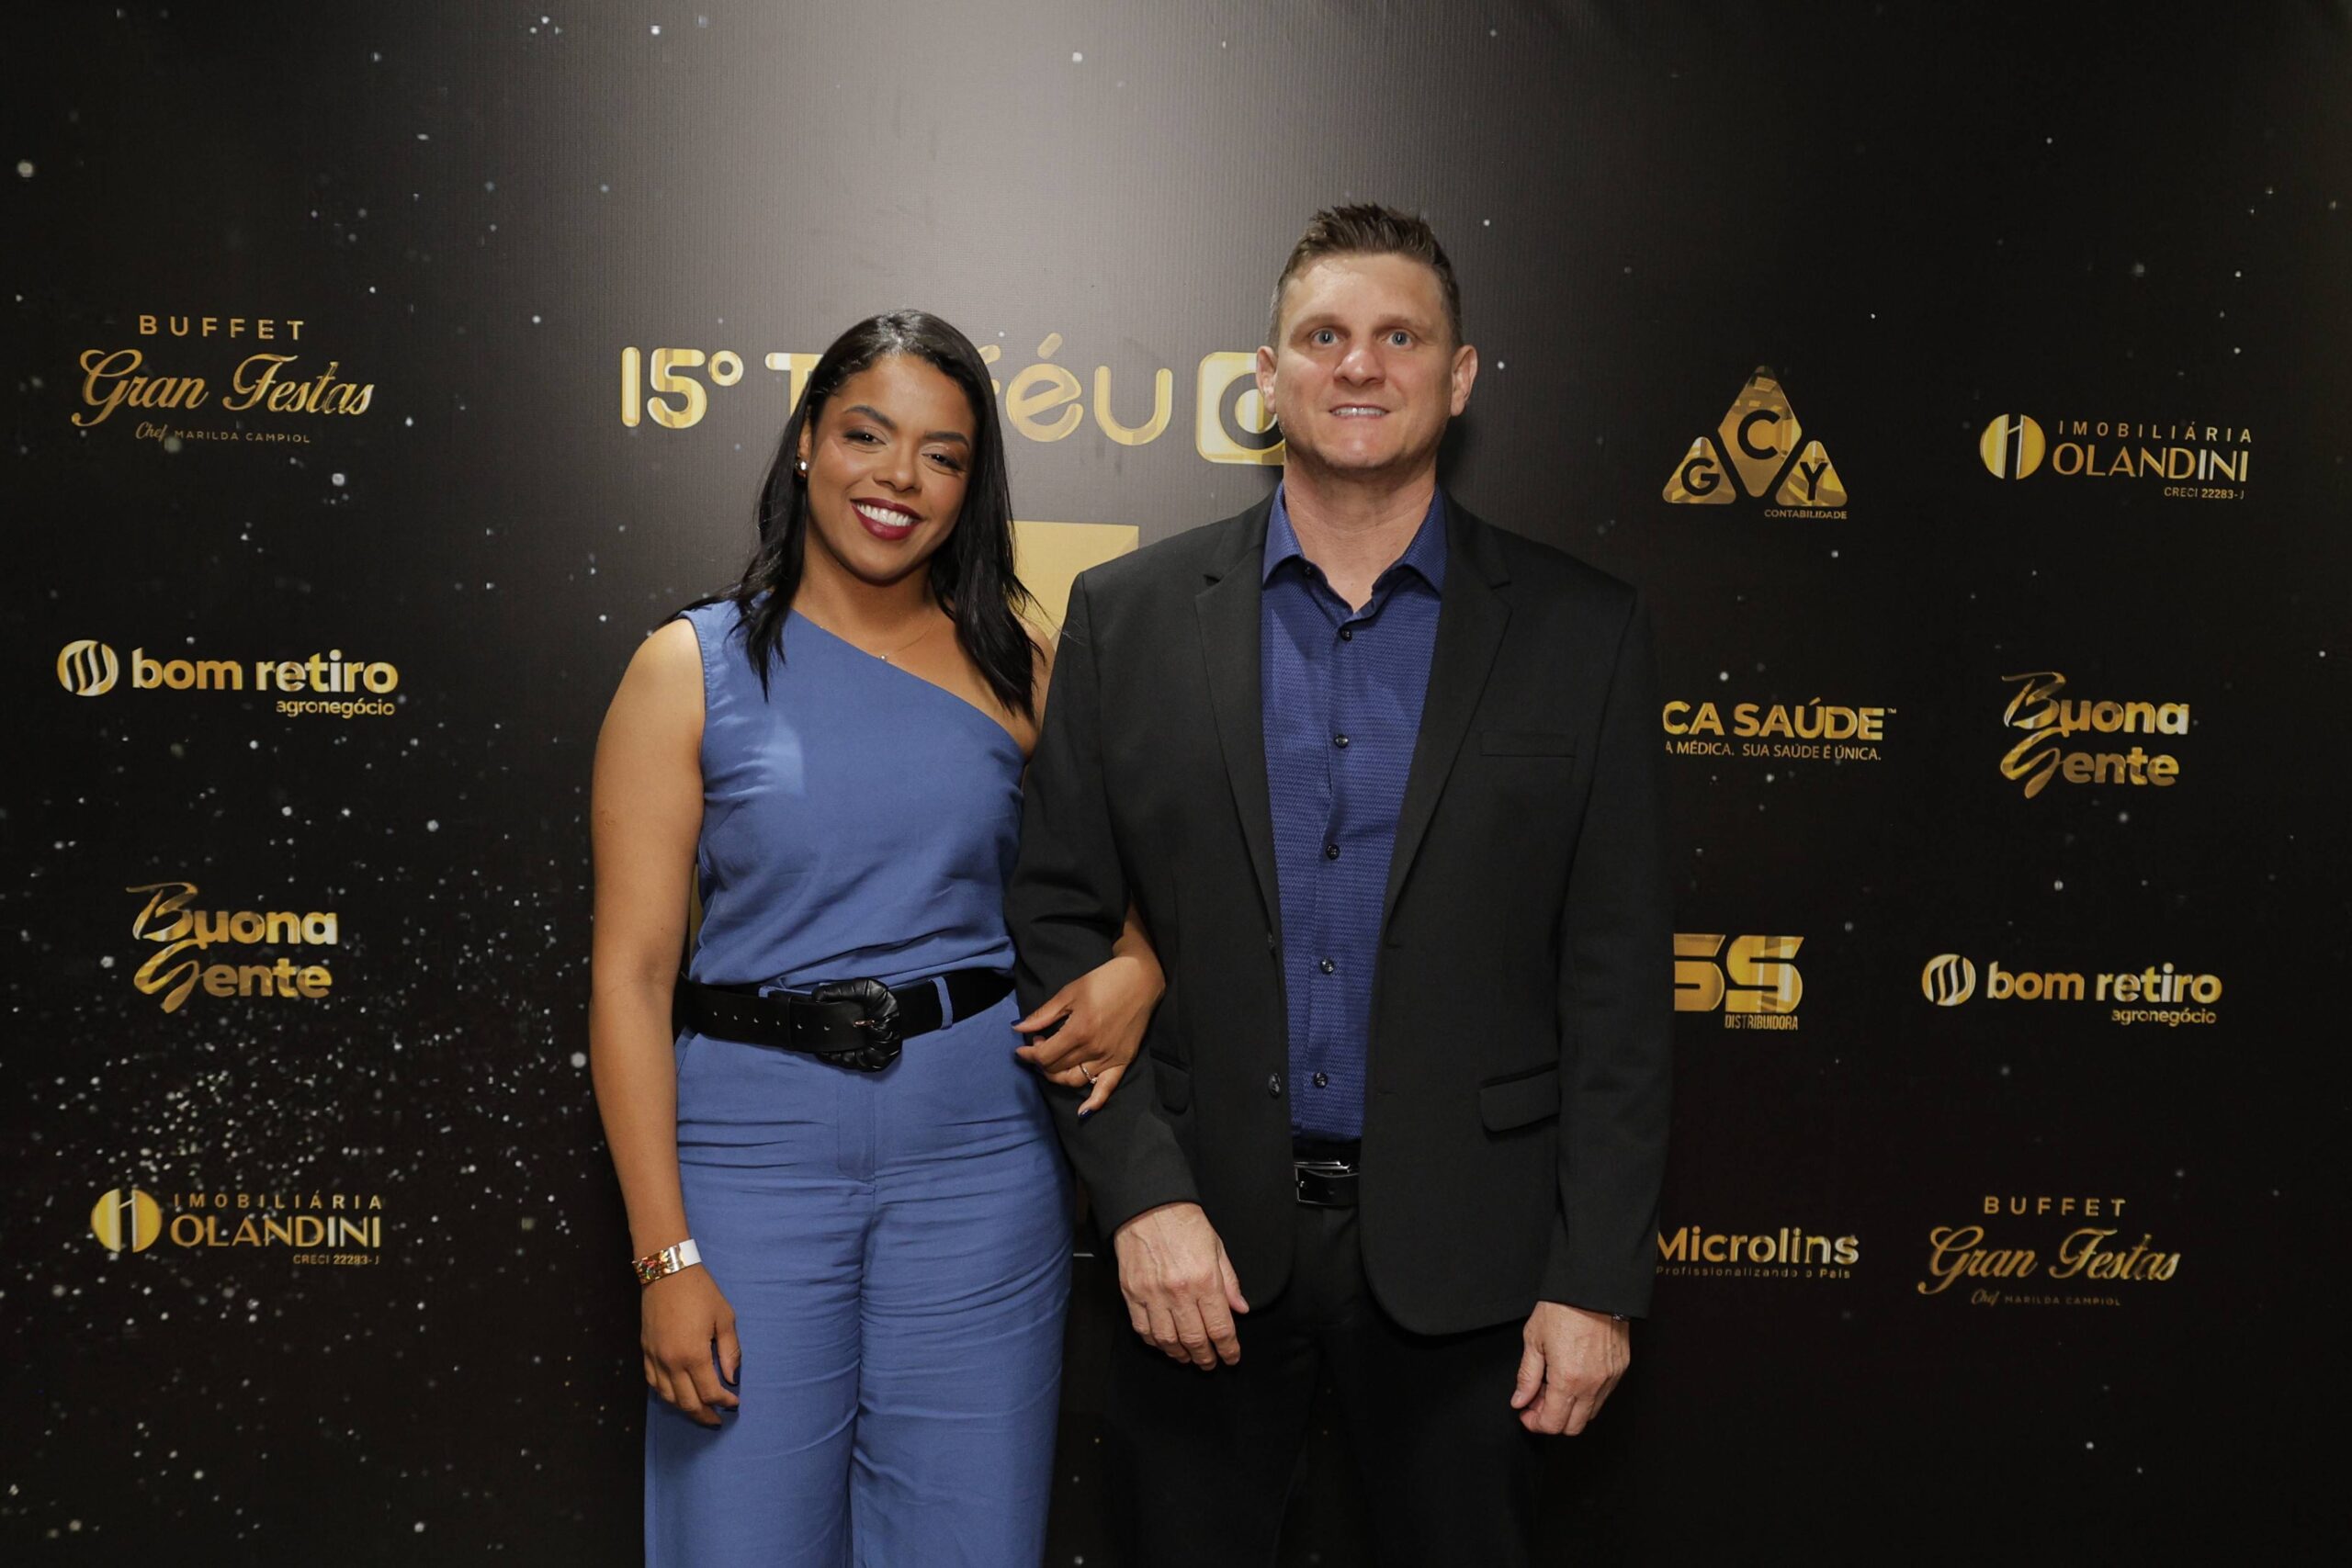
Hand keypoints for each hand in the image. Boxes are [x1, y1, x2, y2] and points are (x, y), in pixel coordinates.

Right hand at [641, 1265, 740, 1426]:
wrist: (667, 1271)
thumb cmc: (700, 1292)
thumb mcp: (724, 1318)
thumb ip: (730, 1351)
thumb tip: (732, 1378)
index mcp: (693, 1355)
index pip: (710, 1392)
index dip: (725, 1401)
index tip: (735, 1402)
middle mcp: (671, 1362)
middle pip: (688, 1402)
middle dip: (705, 1414)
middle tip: (717, 1419)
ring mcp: (655, 1358)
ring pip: (668, 1397)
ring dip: (684, 1408)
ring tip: (699, 1411)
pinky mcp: (645, 1351)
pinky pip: (653, 1383)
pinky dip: (665, 1394)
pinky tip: (676, 1394)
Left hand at [1013, 953, 1161, 1115]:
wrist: (1140, 979)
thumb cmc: (1103, 981)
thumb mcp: (1069, 993)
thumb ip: (1044, 1015)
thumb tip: (1018, 1028)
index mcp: (1078, 1031)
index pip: (1044, 1056)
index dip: (1029, 1053)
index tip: (1023, 1046)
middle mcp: (1093, 1050)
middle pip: (1057, 1069)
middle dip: (1041, 1061)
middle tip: (1040, 1045)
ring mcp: (1109, 1059)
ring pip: (1075, 1080)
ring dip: (1058, 1077)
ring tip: (1053, 1064)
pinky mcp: (1123, 1061)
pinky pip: (1107, 1087)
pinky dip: (1094, 1102)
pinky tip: (1083, 1112)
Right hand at [1110, 1202, 1247, 1368]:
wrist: (1148, 1206)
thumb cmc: (1183, 1221)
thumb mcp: (1217, 1247)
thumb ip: (1230, 1281)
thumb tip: (1240, 1308)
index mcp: (1204, 1280)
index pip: (1220, 1328)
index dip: (1228, 1349)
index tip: (1231, 1357)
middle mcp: (1179, 1291)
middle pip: (1195, 1340)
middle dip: (1206, 1357)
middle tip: (1210, 1362)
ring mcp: (1152, 1294)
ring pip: (1168, 1340)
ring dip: (1180, 1354)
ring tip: (1188, 1356)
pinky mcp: (1132, 1293)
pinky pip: (1143, 1329)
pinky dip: (1155, 1342)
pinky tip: (1164, 1342)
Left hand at [1509, 1302, 1628, 1434]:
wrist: (1593, 1287)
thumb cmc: (1562, 1308)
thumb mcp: (1534, 1340)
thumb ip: (1527, 1376)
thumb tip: (1520, 1400)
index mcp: (1568, 1380)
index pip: (1553, 1423)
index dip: (1535, 1423)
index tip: (1525, 1412)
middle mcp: (1592, 1385)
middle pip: (1573, 1426)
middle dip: (1552, 1419)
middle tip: (1538, 1401)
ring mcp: (1610, 1379)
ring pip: (1590, 1413)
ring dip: (1571, 1408)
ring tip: (1555, 1385)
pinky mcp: (1620, 1369)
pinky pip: (1603, 1395)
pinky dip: (1587, 1395)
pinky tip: (1573, 1376)